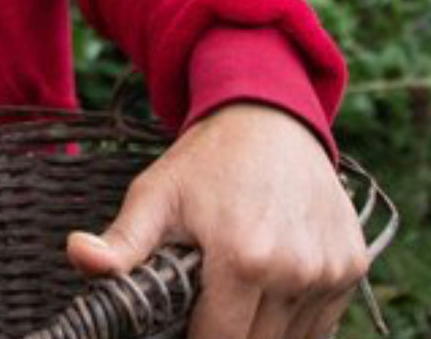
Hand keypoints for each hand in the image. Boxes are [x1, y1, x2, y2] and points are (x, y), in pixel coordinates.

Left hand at [66, 103, 368, 338]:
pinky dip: (294, 317)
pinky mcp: (352, 266)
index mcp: (244, 257)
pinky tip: (270, 280)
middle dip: (224, 331)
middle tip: (205, 298)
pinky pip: (321, 323)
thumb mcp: (156, 194)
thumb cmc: (206, 160)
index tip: (181, 320)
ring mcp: (331, 269)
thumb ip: (122, 242)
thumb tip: (78, 256)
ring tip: (236, 284)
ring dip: (261, 326)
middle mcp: (296, 269)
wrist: (268, 115)